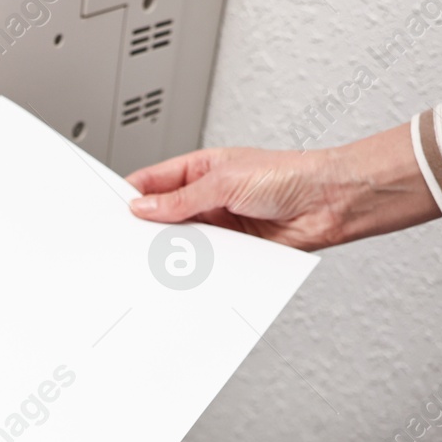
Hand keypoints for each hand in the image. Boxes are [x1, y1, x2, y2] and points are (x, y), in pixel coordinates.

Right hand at [126, 123, 439, 249]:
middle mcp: (208, 198)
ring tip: (160, 259)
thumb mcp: (224, 180)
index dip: (131, 196)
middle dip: (148, 229)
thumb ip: (181, 199)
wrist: (329, 203)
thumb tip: (144, 207)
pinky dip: (198, 269)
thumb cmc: (289, 175)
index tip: (112, 212)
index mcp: (199, 170)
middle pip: (164, 217)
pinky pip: (207, 263)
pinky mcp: (235, 251)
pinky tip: (190, 271)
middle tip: (130, 243)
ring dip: (175, 251)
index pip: (153, 183)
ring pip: (184, 243)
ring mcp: (220, 225)